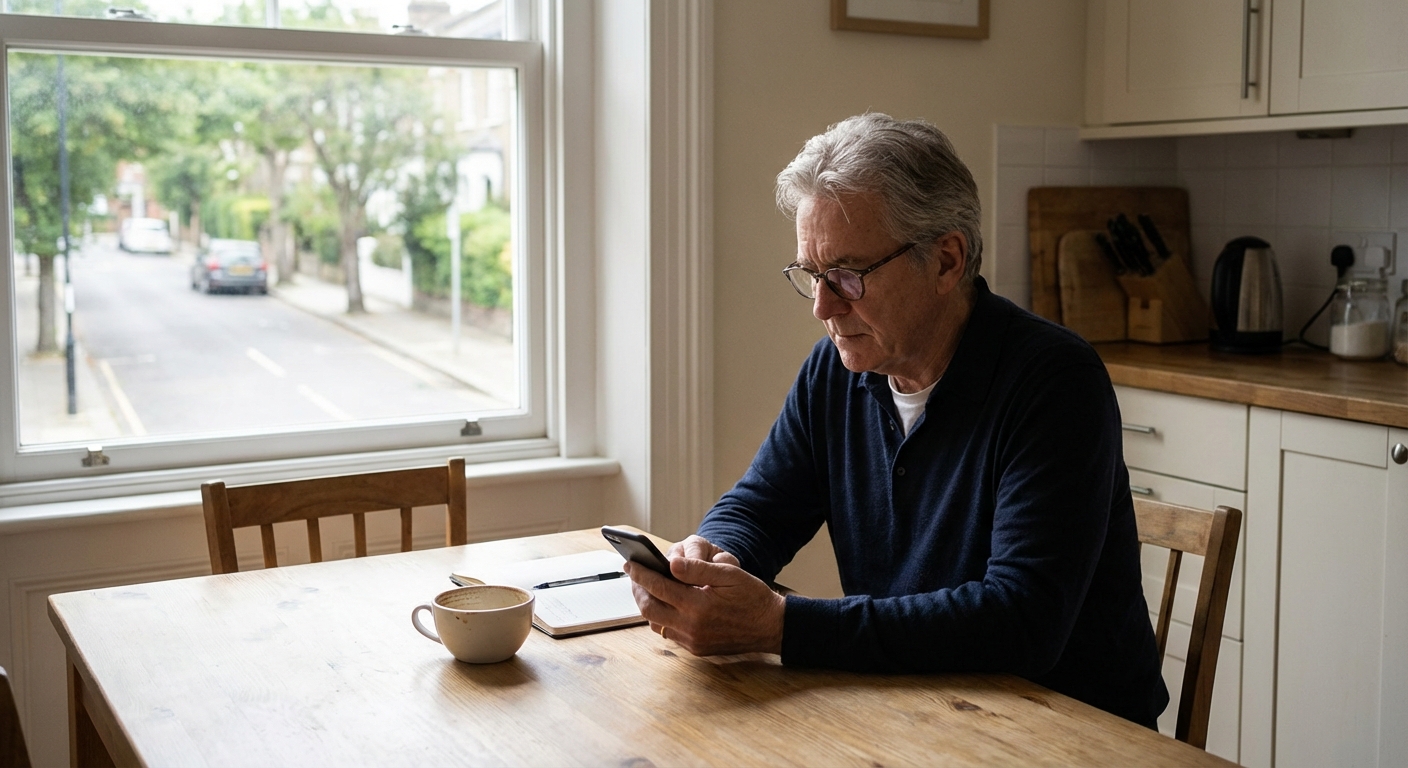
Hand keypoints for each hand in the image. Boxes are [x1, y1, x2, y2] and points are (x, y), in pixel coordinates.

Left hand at [625, 540, 784, 656]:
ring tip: (647, 589)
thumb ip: (699, 568)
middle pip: (648, 609)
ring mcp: (693, 641)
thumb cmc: (752, 597)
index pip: (658, 587)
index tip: (630, 564)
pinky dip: (662, 618)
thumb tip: (672, 564)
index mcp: (698, 605)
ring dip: (648, 605)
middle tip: (634, 576)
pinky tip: (666, 605)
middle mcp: (692, 627)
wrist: (771, 627)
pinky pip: (669, 633)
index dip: (641, 574)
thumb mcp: (730, 574)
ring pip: (656, 623)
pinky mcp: (696, 649)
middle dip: (637, 591)